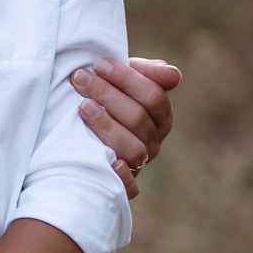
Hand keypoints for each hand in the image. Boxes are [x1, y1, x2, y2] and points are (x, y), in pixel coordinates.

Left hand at [71, 56, 181, 197]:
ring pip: (133, 148)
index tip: (100, 64)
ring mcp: (140, 163)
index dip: (127, 79)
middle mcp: (154, 141)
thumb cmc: (106, 99)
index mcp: (160, 116)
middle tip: (80, 78)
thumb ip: (147, 72)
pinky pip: (131, 187)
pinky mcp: (123, 183)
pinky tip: (110, 162)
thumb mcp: (123, 80)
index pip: (153, 96)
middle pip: (138, 118)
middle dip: (107, 94)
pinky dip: (123, 177)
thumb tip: (173, 75)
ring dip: (107, 126)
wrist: (79, 129)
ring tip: (83, 107)